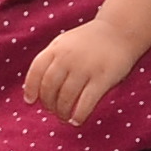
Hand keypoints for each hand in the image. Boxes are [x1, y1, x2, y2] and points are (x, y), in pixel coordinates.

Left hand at [23, 24, 140, 122]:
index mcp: (56, 48)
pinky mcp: (103, 78)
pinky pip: (86, 103)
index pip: (36, 71)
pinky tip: (76, 120)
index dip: (31, 89)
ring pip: (65, 98)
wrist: (120, 30)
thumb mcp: (65, 43)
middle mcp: (68, 57)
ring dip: (62, 112)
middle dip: (48, 104)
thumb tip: (35, 89)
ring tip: (64, 117)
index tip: (30, 101)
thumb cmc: (89, 42)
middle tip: (53, 110)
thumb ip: (51, 60)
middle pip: (49, 88)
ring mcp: (85, 68)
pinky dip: (78, 115)